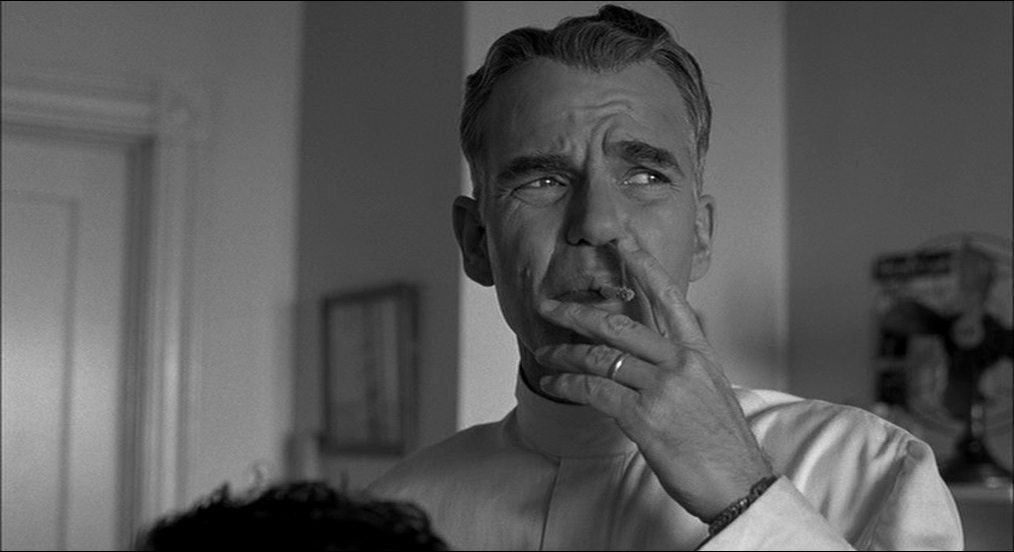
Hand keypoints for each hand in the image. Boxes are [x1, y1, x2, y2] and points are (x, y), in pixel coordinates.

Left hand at [535, 239, 773, 521]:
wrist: (740, 483)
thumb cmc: (722, 442)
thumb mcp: (711, 389)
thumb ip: (684, 361)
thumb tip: (663, 343)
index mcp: (698, 352)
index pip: (668, 297)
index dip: (642, 265)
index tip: (621, 241)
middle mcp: (681, 362)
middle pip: (619, 323)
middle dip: (577, 312)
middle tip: (549, 305)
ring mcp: (663, 388)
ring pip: (600, 357)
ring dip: (565, 354)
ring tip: (545, 354)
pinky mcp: (645, 417)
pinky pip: (594, 391)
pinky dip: (568, 386)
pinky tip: (554, 385)